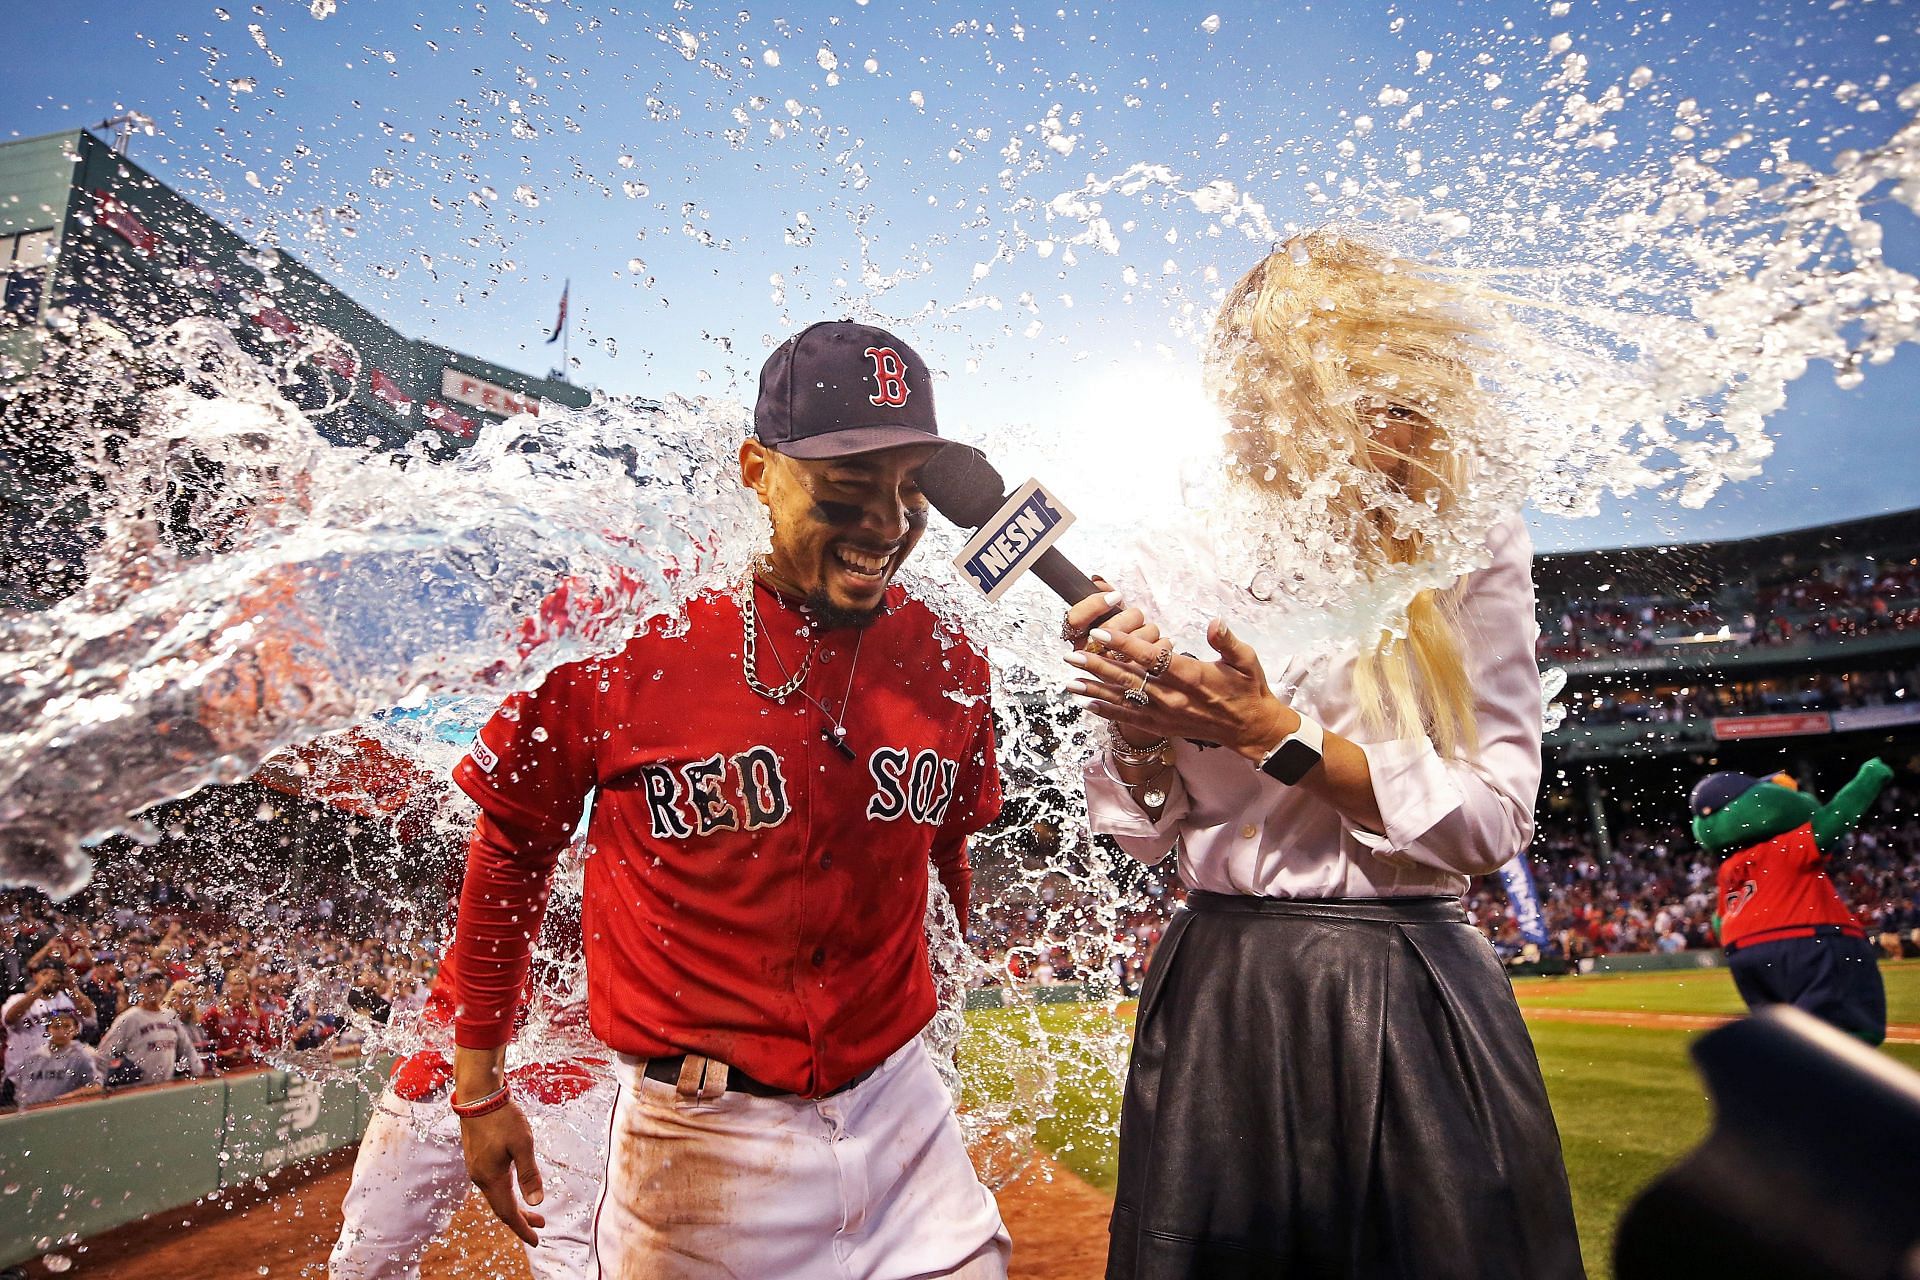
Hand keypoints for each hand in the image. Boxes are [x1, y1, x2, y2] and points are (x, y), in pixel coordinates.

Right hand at [459, 1100, 546, 1246]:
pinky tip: (514, 1186)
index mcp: (491, 1178)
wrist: (478, 1096)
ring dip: (513, 1205)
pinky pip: (491, 1183)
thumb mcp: (522, 1145)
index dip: (522, 1228)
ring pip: (496, 1195)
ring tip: (531, 1211)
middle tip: (540, 1226)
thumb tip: (536, 1203)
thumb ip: (529, 1174)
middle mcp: (480, 1177)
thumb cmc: (502, 1117)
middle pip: (501, 1206)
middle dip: (521, 1219)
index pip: (508, 1212)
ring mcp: (476, 1167)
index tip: (536, 1240)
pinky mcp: (476, 1157)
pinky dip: (505, 1192)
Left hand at [1067, 618, 1297, 760]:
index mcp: (1191, 676)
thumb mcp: (1246, 660)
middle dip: (1099, 667)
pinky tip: (1089, 704)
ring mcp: (1166, 714)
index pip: (1151, 658)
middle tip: (1072, 657)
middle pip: (1129, 680)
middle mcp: (1174, 697)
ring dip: (1096, 690)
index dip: (1125, 645)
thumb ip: (1228, 641)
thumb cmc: (1247, 689)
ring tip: (1070, 682)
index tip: (1102, 634)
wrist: (1250, 728)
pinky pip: (1131, 719)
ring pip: (1125, 701)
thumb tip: (1216, 623)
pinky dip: (1109, 712)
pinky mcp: (1164, 726)